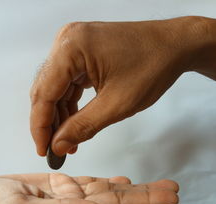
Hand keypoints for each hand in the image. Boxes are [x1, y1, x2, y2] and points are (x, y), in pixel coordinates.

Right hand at [0, 173, 178, 203]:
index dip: (141, 203)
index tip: (167, 197)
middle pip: (117, 199)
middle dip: (146, 195)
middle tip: (173, 189)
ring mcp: (69, 195)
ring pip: (107, 189)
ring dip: (133, 187)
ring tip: (158, 185)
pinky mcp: (59, 184)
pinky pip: (89, 182)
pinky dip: (108, 181)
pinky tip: (123, 180)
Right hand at [30, 17, 204, 155]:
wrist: (175, 45)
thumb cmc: (153, 66)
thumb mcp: (116, 104)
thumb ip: (82, 127)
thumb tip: (57, 145)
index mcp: (71, 48)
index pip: (44, 94)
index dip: (40, 127)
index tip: (44, 151)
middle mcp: (66, 41)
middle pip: (46, 90)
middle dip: (49, 122)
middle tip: (54, 149)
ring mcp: (73, 45)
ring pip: (56, 88)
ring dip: (60, 115)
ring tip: (67, 141)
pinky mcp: (81, 52)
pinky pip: (68, 82)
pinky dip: (70, 103)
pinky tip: (73, 123)